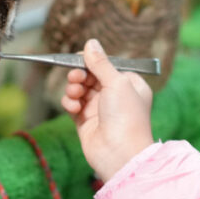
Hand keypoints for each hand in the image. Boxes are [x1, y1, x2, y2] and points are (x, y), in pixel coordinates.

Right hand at [61, 39, 154, 181]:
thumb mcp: (116, 82)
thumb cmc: (126, 118)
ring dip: (73, 88)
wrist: (120, 155)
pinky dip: (70, 103)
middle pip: (90, 75)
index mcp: (129, 84)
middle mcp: (115, 96)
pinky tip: (74, 108)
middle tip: (76, 77)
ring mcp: (100, 109)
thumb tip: (91, 43)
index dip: (91, 61)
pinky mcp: (86, 121)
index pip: (106, 65)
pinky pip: (72, 105)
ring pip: (79, 89)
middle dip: (80, 74)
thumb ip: (101, 63)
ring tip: (75, 94)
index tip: (79, 58)